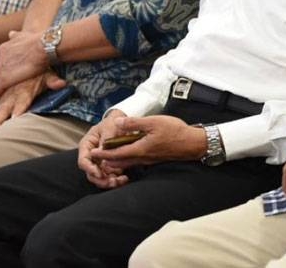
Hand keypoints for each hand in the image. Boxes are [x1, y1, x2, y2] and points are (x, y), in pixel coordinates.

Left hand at [0, 30, 48, 95]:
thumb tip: (11, 33)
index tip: (16, 71)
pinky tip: (5, 96)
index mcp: (2, 49)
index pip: (1, 62)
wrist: (44, 47)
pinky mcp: (4, 79)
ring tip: (12, 91)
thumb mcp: (24, 34)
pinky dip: (0, 93)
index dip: (9, 68)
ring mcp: (0, 69)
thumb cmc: (38, 41)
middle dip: (6, 75)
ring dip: (4, 84)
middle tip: (16, 80)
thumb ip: (15, 36)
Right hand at [0, 71, 65, 130]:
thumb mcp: (47, 74)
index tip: (14, 119)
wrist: (26, 57)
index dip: (18, 110)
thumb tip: (62, 84)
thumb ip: (53, 81)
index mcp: (25, 90)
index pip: (22, 102)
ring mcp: (6, 96)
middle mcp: (13, 94)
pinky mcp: (2, 97)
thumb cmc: (39, 70)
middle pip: (5, 109)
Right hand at [78, 110, 130, 188]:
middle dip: (101, 180)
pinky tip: (125, 178)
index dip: (90, 169)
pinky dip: (116, 180)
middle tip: (113, 182)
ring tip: (121, 180)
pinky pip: (110, 176)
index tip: (100, 174)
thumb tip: (101, 152)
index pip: (83, 161)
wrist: (122, 121)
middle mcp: (91, 156)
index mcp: (87, 146)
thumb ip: (105, 140)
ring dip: (109, 182)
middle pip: (90, 173)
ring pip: (100, 178)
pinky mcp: (109, 165)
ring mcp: (100, 162)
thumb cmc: (113, 122)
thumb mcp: (109, 127)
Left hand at [87, 115, 207, 172]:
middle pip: (120, 161)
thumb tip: (117, 123)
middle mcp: (142, 158)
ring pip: (128, 162)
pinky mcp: (154, 159)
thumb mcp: (153, 122)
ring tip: (108, 157)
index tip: (92, 153)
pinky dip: (127, 159)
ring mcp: (149, 160)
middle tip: (96, 158)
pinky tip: (128, 153)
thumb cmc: (175, 132)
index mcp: (140, 149)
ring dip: (116, 161)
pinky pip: (136, 161)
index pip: (116, 154)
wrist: (192, 144)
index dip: (103, 154)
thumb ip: (134, 123)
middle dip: (107, 160)